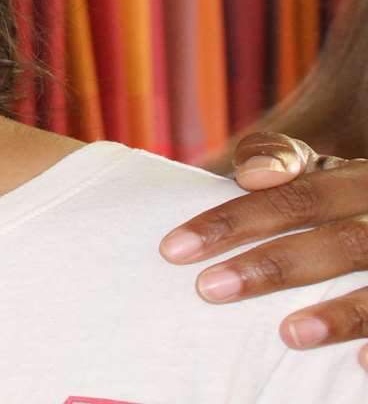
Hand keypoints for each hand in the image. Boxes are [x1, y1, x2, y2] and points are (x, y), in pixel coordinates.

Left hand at [160, 132, 367, 371]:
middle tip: (208, 289)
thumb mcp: (320, 169)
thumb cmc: (345, 196)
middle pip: (336, 240)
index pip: (290, 196)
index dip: (233, 220)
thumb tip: (252, 173)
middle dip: (272, 266)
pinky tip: (361, 363)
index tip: (175, 249)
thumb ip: (279, 159)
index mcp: (354, 178)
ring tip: (288, 335)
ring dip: (338, 312)